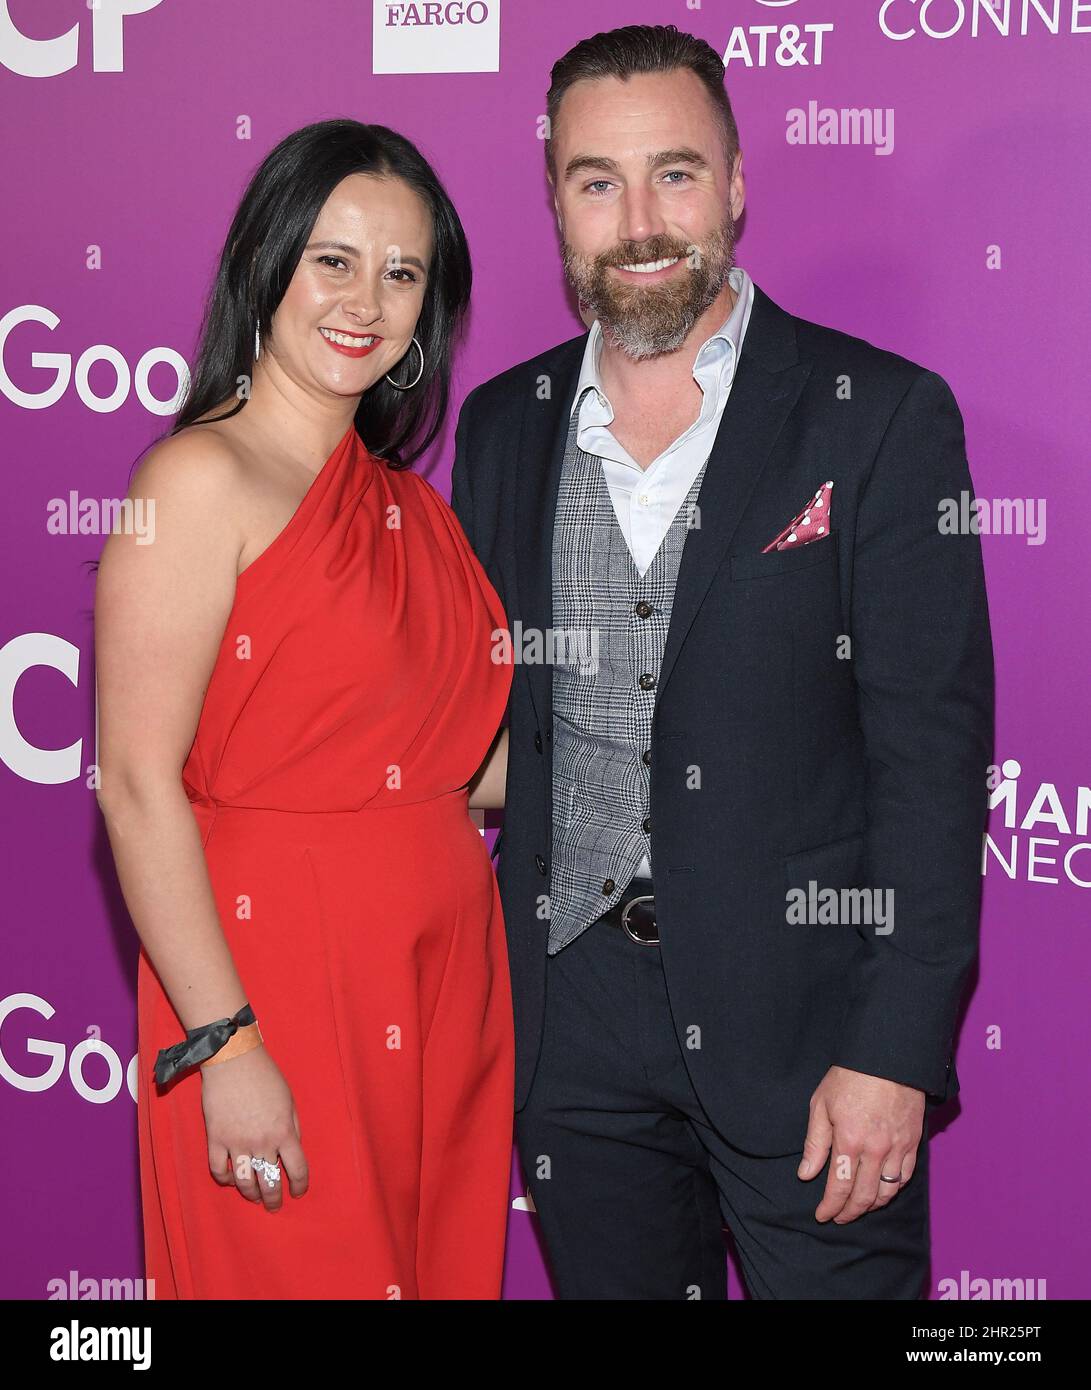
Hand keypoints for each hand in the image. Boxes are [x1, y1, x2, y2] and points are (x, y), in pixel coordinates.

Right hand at [201, 1045, 308, 1211]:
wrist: (234, 1060)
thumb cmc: (266, 1076)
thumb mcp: (289, 1100)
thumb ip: (293, 1127)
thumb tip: (292, 1150)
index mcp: (284, 1131)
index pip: (296, 1170)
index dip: (299, 1185)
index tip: (297, 1192)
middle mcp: (261, 1142)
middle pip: (269, 1182)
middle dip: (273, 1199)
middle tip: (274, 1205)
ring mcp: (236, 1142)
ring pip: (243, 1182)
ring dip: (250, 1194)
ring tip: (254, 1197)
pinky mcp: (215, 1139)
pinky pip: (218, 1170)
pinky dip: (225, 1179)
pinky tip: (231, 1180)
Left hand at [797, 1066, 924, 1223]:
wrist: (888, 1057)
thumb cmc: (849, 1077)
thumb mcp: (821, 1104)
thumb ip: (815, 1143)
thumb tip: (806, 1174)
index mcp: (849, 1140)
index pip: (839, 1186)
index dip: (830, 1206)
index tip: (822, 1215)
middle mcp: (875, 1149)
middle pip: (863, 1196)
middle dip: (849, 1212)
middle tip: (839, 1218)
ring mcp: (897, 1147)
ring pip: (886, 1192)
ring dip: (871, 1206)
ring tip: (858, 1208)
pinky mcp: (913, 1143)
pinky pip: (905, 1177)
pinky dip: (892, 1190)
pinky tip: (882, 1192)